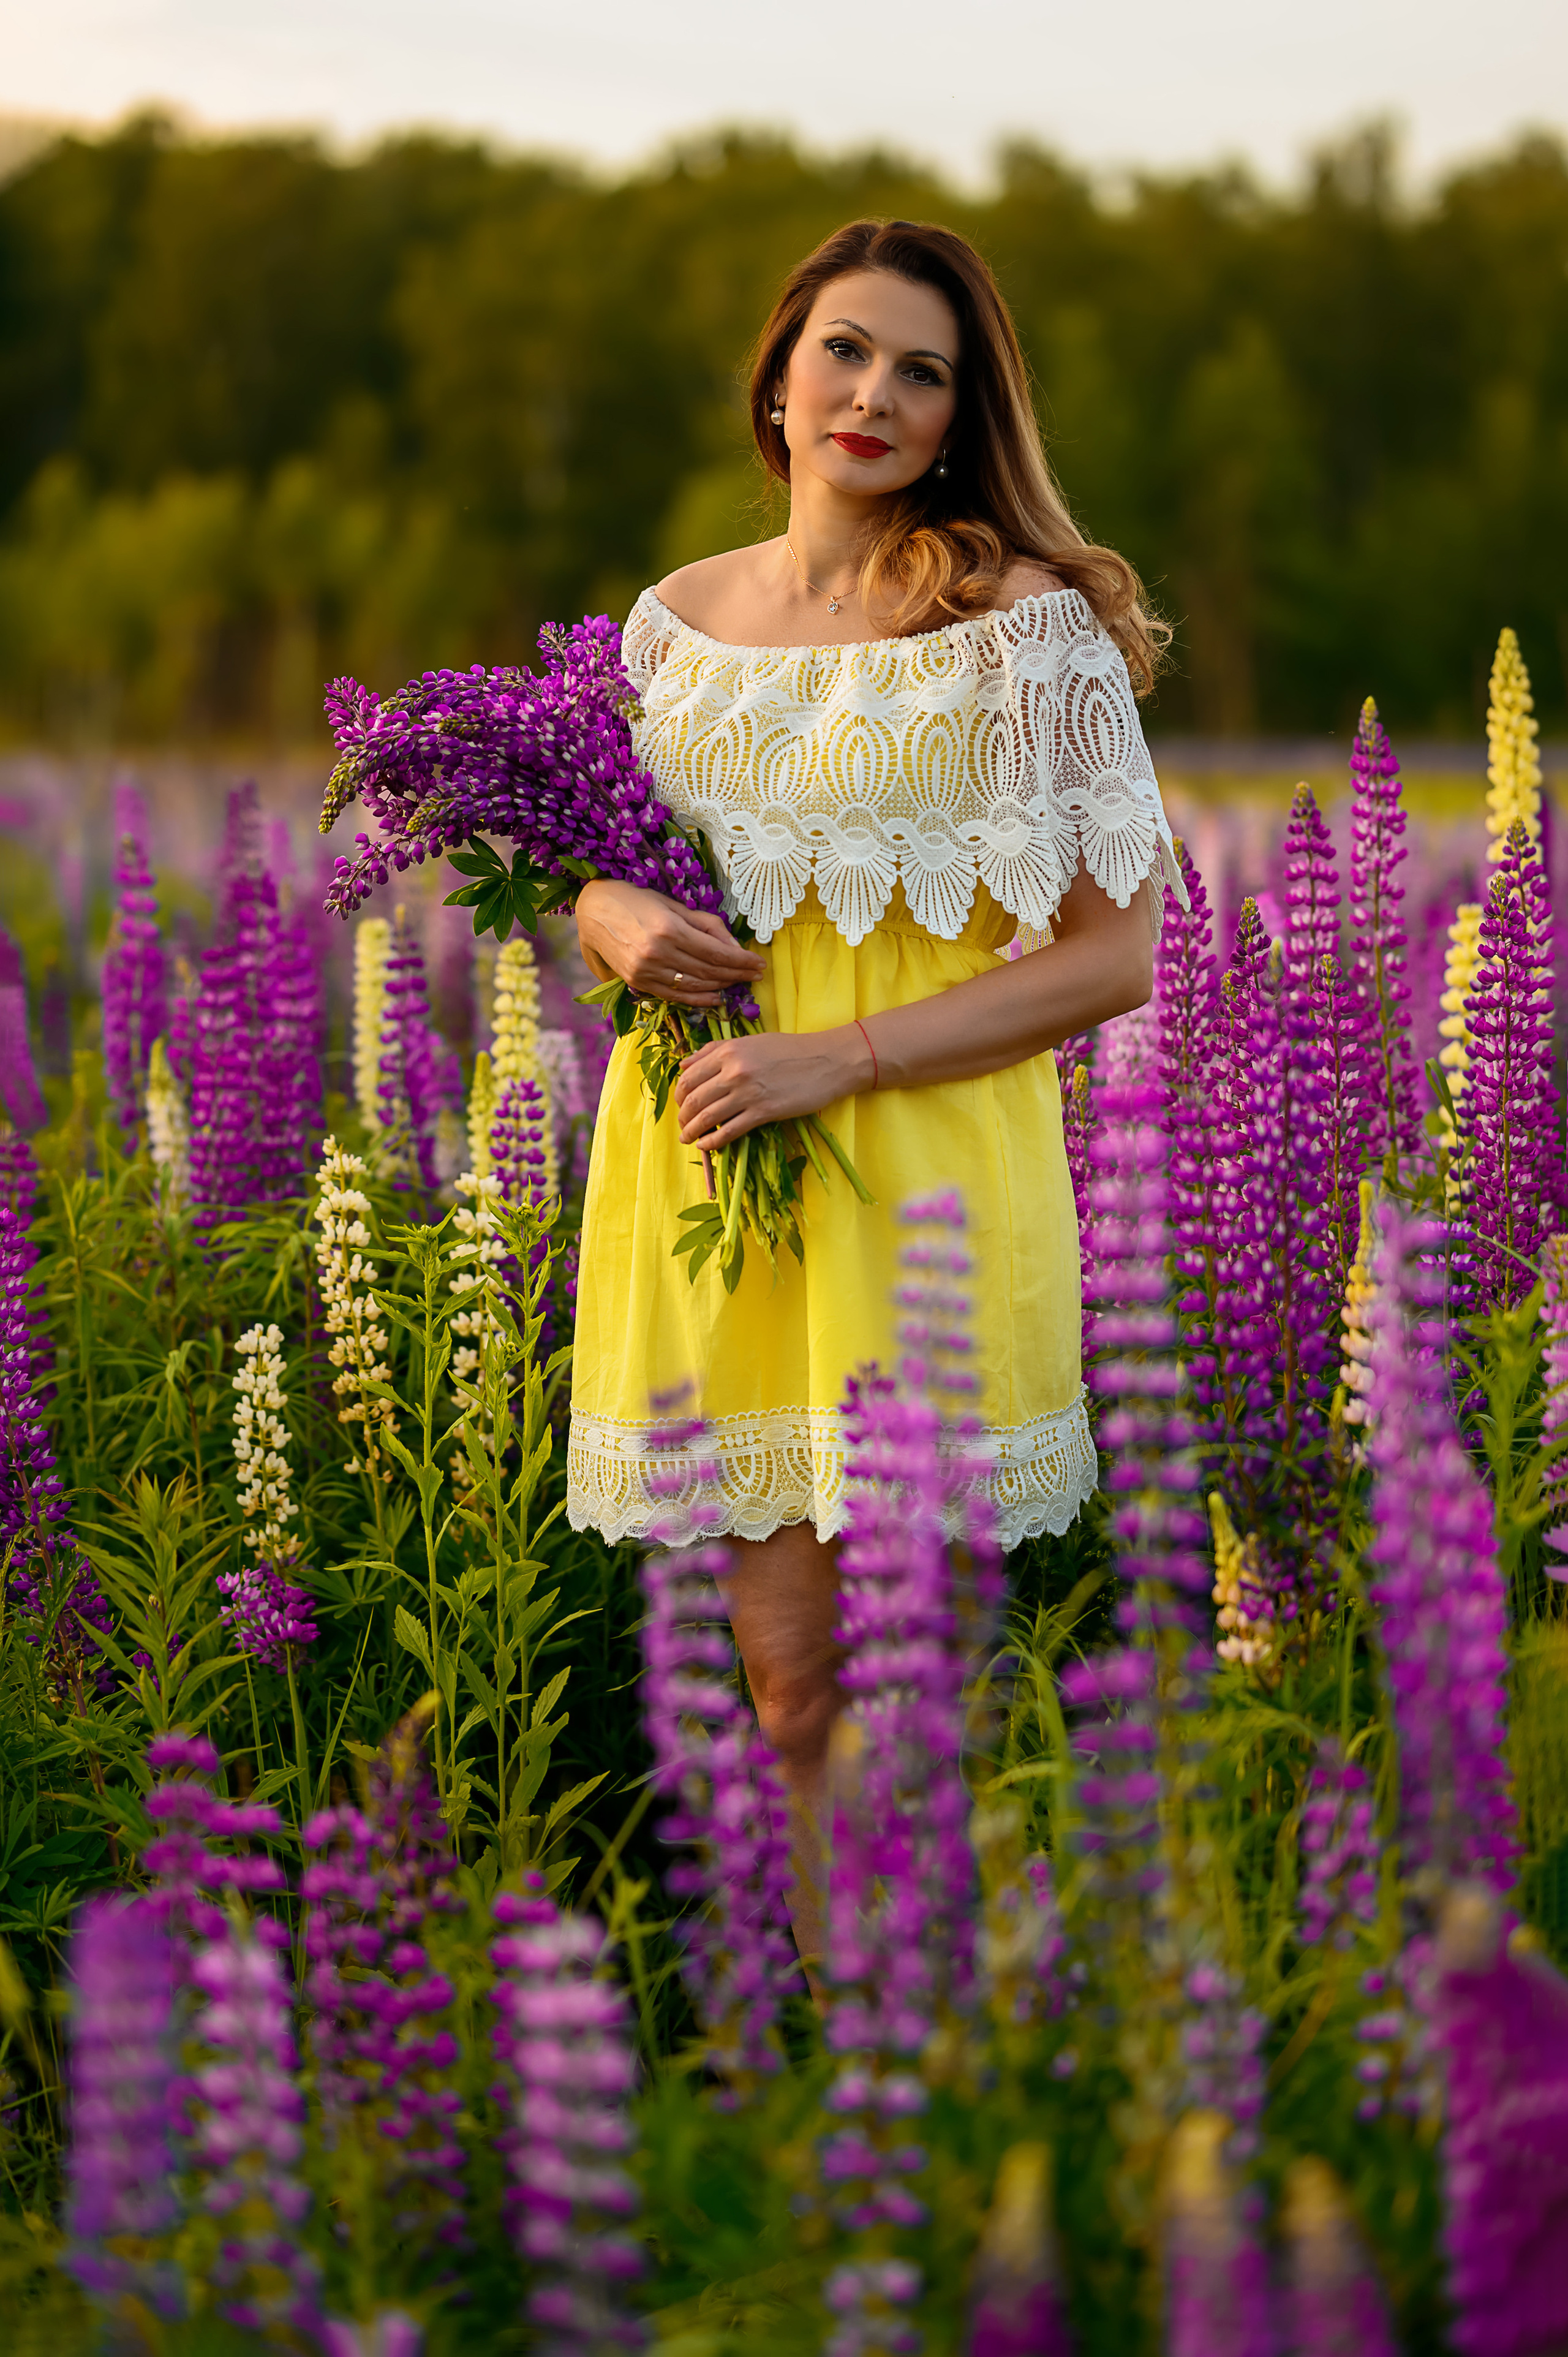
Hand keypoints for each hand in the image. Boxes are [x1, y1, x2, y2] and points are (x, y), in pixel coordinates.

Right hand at [575, 879, 765, 1008]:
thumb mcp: (675, 905)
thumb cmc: (637, 901)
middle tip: (756, 974)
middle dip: (737, 975)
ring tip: (740, 983)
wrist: (594, 910)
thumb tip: (736, 948)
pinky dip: (699, 999)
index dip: (742, 962)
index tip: (759, 963)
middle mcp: (658, 953)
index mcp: (669, 929)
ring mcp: (646, 971)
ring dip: (722, 987)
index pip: (717, 954)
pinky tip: (716, 997)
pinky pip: (675, 996)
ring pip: (695, 986)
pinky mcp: (637, 982)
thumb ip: (707, 926)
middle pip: (709, 972)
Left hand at [675, 1025, 873, 1147]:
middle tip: (682, 1125)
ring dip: (692, 1132)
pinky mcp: (764, 1112)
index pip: (689, 1076)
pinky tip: (706, 1147)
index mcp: (728, 1051)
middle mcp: (733, 1071)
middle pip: (693, 1099)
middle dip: (682, 1117)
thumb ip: (715, 1050)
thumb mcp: (750, 1042)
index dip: (679, 1094)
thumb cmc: (790, 1050)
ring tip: (688, 1139)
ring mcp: (748, 1092)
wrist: (827, 1061)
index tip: (680, 1104)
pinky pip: (729, 1131)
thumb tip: (683, 1064)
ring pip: (707, 1117)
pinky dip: (713, 1142)